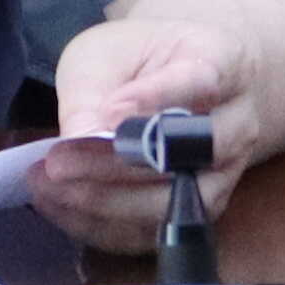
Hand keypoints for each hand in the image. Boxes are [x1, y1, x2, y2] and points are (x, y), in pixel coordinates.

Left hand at [31, 17, 253, 252]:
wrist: (174, 86)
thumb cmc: (139, 61)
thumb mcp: (105, 53)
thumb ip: (93, 89)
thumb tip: (82, 136)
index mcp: (225, 62)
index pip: (200, 81)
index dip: (154, 99)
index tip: (108, 113)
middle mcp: (237, 124)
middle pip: (188, 152)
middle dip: (116, 164)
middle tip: (57, 161)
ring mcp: (223, 176)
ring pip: (172, 203)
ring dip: (103, 201)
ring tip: (47, 184)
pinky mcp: (196, 214)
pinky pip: (151, 232)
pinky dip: (99, 225)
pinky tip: (57, 203)